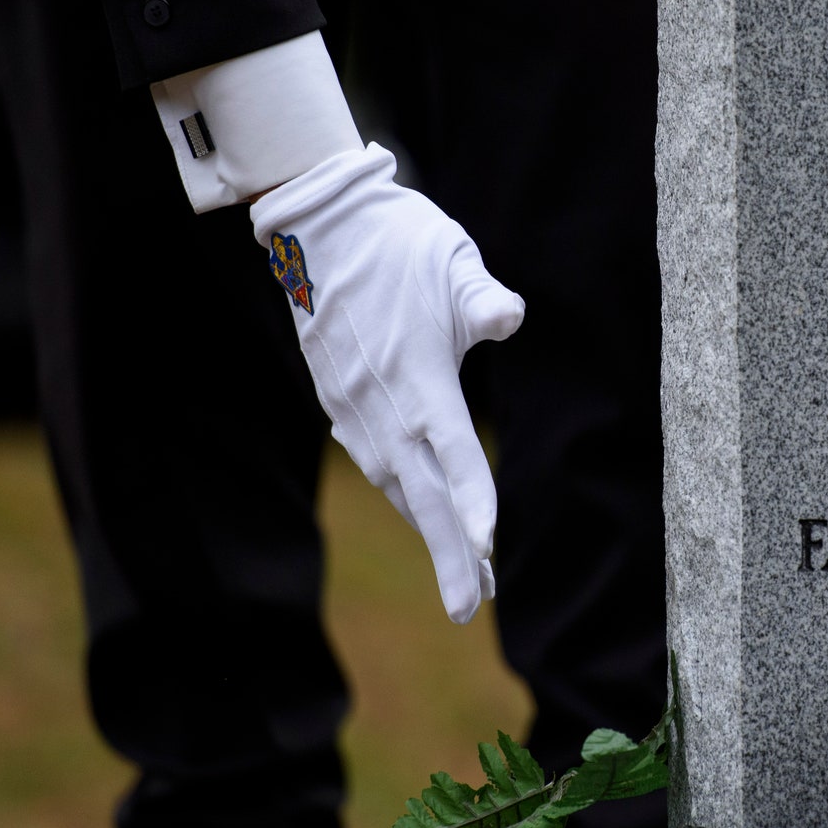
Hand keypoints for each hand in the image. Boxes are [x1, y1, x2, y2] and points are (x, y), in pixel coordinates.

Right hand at [250, 145, 523, 621]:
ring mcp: (351, 404)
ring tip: (463, 573)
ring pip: (394, 480)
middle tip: (472, 605)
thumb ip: (484, 300)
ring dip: (426, 526)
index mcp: (417, 373)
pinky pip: (374, 458)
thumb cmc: (398, 239)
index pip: (452, 449)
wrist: (317, 222)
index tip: (487, 546)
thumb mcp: (453, 261)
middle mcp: (380, 401)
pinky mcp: (337, 398)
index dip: (471, 498)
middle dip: (447, 551)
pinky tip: (422, 508)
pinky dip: (402, 491)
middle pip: (419, 490)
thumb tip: (510, 318)